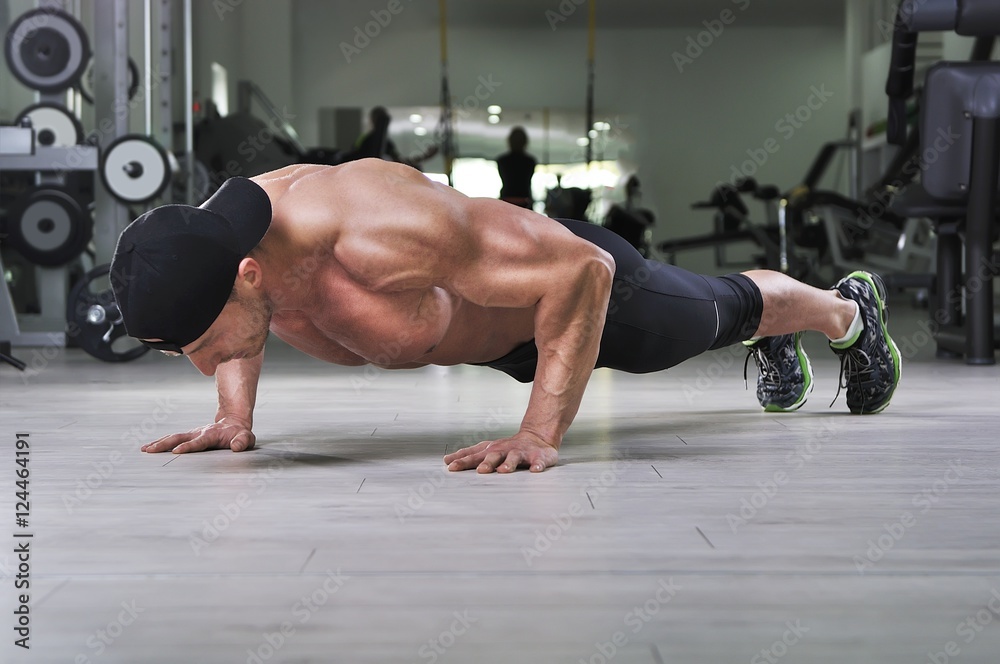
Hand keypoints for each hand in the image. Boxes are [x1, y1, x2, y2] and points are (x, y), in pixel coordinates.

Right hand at [141, 416, 254, 453]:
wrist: (234, 422)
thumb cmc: (239, 434)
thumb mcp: (246, 438)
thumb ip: (243, 442)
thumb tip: (236, 447)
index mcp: (211, 435)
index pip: (198, 442)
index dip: (188, 446)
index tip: (176, 451)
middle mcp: (199, 433)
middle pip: (179, 438)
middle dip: (164, 444)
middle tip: (150, 450)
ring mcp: (192, 434)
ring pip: (173, 437)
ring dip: (159, 443)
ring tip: (144, 450)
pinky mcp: (189, 436)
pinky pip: (173, 439)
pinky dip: (160, 443)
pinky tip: (149, 448)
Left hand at [443, 431, 558, 472]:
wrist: (536, 438)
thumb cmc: (507, 448)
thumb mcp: (487, 449)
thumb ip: (469, 456)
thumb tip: (446, 461)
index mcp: (491, 450)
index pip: (474, 455)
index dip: (463, 460)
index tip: (450, 466)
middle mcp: (504, 450)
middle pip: (493, 455)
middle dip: (487, 463)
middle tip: (481, 471)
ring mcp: (521, 452)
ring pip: (514, 457)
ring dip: (509, 464)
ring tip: (504, 471)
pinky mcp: (537, 457)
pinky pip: (538, 461)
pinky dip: (537, 465)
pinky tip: (535, 470)